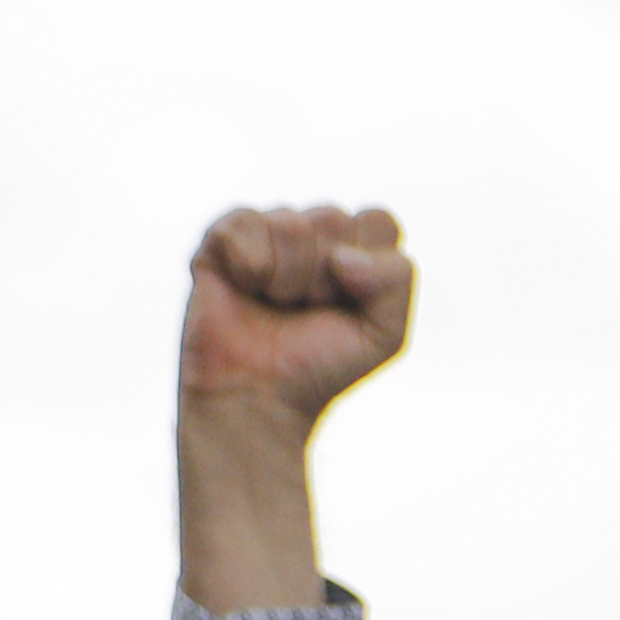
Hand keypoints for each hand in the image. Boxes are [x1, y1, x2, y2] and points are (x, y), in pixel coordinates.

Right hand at [181, 203, 412, 432]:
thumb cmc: (319, 368)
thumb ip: (396, 280)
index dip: (366, 267)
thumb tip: (342, 256)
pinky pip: (245, 220)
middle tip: (304, 311)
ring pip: (291, 222)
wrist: (257, 400)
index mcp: (355, 249)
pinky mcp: (223, 239)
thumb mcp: (384, 335)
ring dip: (286, 278)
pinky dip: (249, 263)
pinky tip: (244, 287)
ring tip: (273, 306)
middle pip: (335, 219)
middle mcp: (313, 234)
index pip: (378, 221)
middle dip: (323, 278)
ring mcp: (268, 233)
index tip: (347, 306)